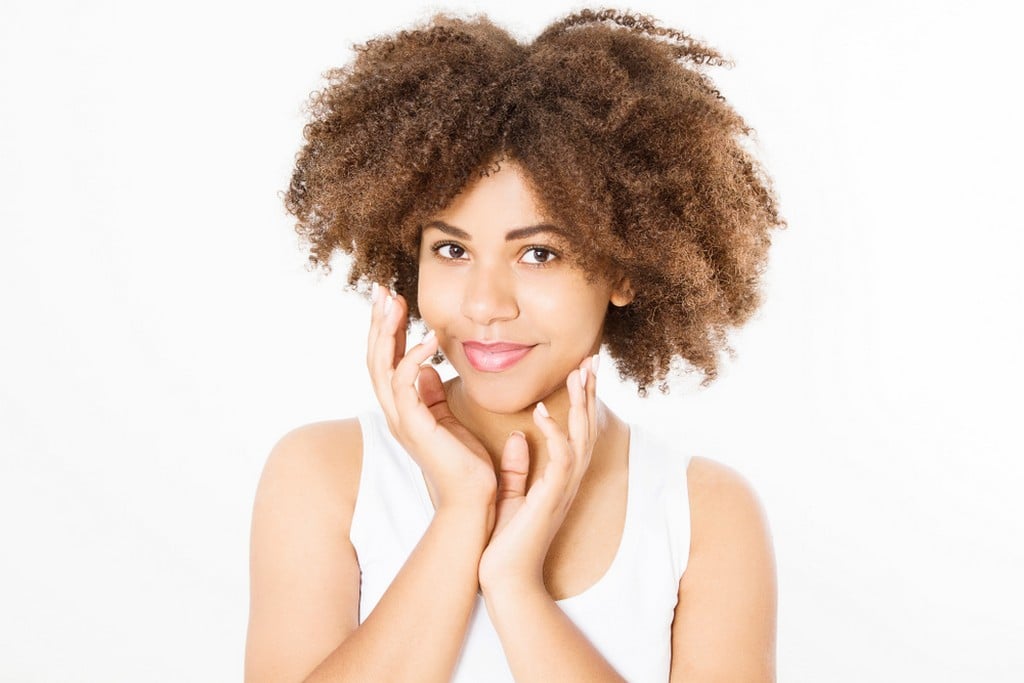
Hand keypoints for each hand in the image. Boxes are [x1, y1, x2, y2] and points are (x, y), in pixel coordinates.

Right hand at [366, 284, 496, 512]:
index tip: (391, 300)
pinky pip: (405, 386)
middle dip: (377, 323)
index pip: (385, 362)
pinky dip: (413, 358)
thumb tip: (428, 369)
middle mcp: (395, 413)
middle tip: (381, 290)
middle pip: (374, 360)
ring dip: (386, 333)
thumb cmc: (465, 464)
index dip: (385, 331)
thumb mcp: (449, 420)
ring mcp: (402, 421)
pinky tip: (428, 338)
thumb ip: (434, 396)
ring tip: (394, 303)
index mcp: (403, 410)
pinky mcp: (415, 428)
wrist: (473, 500)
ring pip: (381, 368)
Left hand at [477, 354, 598, 595]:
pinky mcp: (551, 498)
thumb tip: (517, 437)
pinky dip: (554, 433)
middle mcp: (567, 480)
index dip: (581, 399)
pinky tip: (541, 412)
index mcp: (559, 477)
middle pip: (588, 427)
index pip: (576, 429)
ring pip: (581, 437)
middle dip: (590, 392)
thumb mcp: (513, 493)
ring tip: (578, 373)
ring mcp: (563, 489)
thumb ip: (518, 466)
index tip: (580, 368)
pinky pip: (560, 460)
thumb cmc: (507, 540)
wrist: (504, 577)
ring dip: (581, 404)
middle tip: (592, 358)